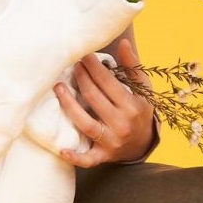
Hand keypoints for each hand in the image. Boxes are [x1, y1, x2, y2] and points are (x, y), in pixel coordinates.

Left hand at [53, 38, 154, 166]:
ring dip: (69, 105)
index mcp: (133, 106)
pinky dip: (75, 157)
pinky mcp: (103, 155)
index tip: (83, 55)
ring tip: (58, 88)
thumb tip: (123, 43)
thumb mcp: (143, 89)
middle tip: (71, 65)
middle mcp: (122, 124)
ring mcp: (112, 141)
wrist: (144, 143)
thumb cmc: (140, 110)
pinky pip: (88, 159)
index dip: (93, 67)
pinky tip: (62, 149)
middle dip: (80, 79)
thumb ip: (133, 66)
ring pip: (85, 123)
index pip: (108, 83)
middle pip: (94, 98)